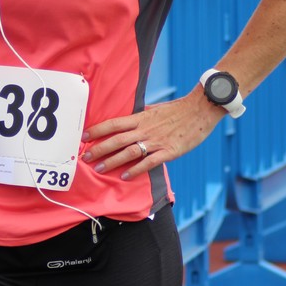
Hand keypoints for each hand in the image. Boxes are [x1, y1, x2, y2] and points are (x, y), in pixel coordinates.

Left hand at [81, 92, 222, 178]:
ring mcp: (156, 140)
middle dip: (99, 149)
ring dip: (112, 161)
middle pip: (117, 139)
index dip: (97, 130)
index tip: (84, 136)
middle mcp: (145, 129)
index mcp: (141, 118)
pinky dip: (135, 170)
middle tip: (85, 157)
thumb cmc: (179, 109)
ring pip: (129, 152)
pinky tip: (125, 176)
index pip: (114, 123)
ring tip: (99, 169)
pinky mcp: (169, 151)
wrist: (201, 109)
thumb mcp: (156, 109)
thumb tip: (132, 116)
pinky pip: (149, 162)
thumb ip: (142, 115)